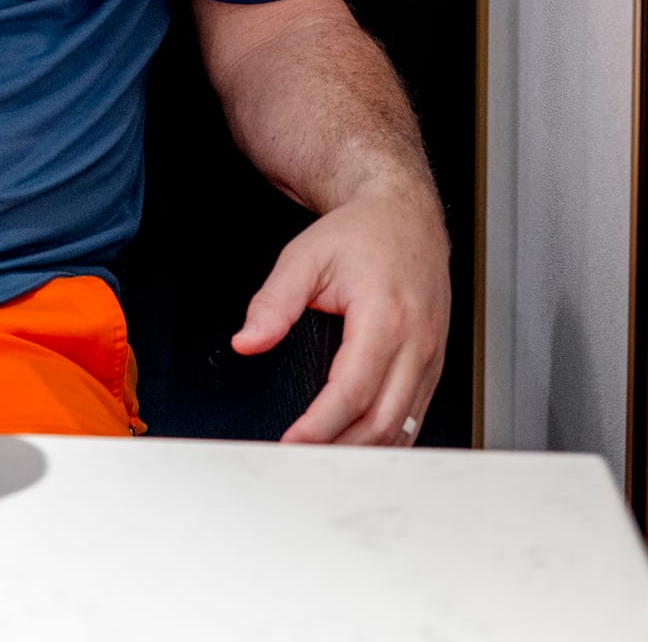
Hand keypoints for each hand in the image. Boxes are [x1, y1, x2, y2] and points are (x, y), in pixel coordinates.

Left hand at [230, 179, 450, 445]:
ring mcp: (431, 358)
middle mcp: (416, 344)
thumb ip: (273, 302)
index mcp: (385, 318)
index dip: (320, 426)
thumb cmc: (361, 234)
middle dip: (339, 449)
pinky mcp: (434, 364)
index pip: (351, 391)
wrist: (405, 216)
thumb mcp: (304, 257)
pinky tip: (358, 447)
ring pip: (402, 427)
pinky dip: (387, 440)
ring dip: (364, 452)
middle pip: (381, 421)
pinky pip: (414, 416)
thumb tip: (247, 340)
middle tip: (299, 464)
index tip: (290, 444)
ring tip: (322, 463)